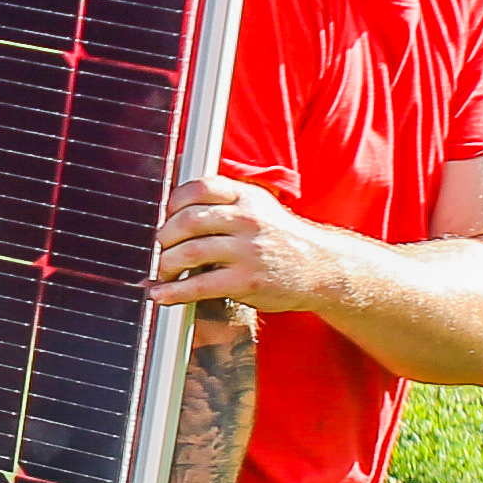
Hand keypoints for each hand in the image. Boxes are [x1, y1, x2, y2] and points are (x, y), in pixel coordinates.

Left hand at [150, 175, 332, 320]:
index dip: (175, 202)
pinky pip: (199, 285)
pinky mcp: (246, 280)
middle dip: (165, 236)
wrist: (321, 268)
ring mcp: (248, 250)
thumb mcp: (260, 209)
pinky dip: (173, 292)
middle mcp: (247, 219)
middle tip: (162, 247)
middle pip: (188, 220)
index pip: (200, 187)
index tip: (167, 216)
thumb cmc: (281, 240)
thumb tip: (175, 215)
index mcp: (247, 196)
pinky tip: (161, 295)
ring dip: (166, 264)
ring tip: (163, 272)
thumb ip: (225, 205)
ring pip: (189, 252)